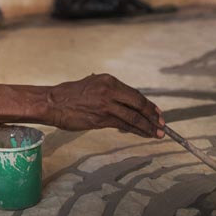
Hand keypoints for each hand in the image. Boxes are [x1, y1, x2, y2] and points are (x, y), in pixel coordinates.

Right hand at [45, 74, 163, 137]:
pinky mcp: (101, 119)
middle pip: (138, 104)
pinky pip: (123, 125)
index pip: (134, 93)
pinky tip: (143, 135)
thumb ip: (108, 92)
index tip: (157, 112)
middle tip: (163, 124)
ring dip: (148, 126)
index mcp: (108, 80)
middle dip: (153, 116)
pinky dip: (135, 130)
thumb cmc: (69, 95)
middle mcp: (110, 90)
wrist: (52, 102)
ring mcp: (106, 105)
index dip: (148, 105)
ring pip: (133, 116)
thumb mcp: (92, 85)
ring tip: (157, 133)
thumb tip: (124, 102)